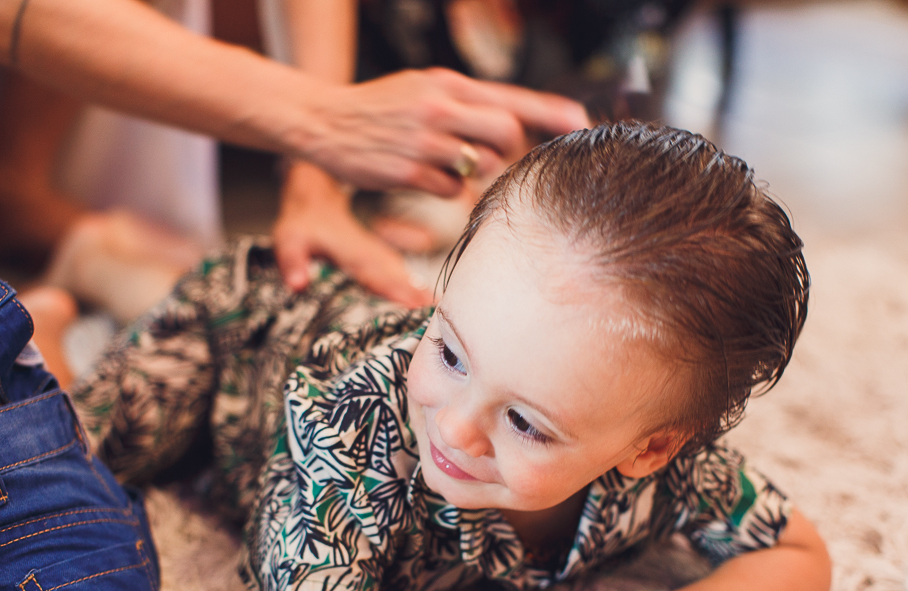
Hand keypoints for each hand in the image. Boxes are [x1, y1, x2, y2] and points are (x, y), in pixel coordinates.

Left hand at [271, 162, 433, 306]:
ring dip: (421, 293)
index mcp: (353, 253)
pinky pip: (401, 273)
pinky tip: (428, 298)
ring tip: (440, 313)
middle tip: (439, 318)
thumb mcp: (289, 240)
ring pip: (403, 276)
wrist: (315, 198)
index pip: (377, 276)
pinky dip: (416, 286)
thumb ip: (292, 262)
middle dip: (417, 298)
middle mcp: (371, 255)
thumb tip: (298, 285)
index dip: (396, 293)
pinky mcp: (380, 257)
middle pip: (398, 279)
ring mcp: (378, 255)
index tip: (416, 308)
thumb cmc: (302, 223)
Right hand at [297, 67, 588, 196]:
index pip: (510, 96)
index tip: (582, 121)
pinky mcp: (408, 171)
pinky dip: (444, 188)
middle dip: (506, 150)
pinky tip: (422, 175)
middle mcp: (439, 107)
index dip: (550, 111)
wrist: (324, 121)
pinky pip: (450, 189)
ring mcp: (424, 140)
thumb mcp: (423, 88)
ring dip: (470, 171)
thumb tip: (510, 126)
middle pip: (505, 133)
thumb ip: (465, 103)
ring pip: (478, 165)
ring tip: (441, 160)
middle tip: (487, 155)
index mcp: (447, 83)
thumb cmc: (380, 109)